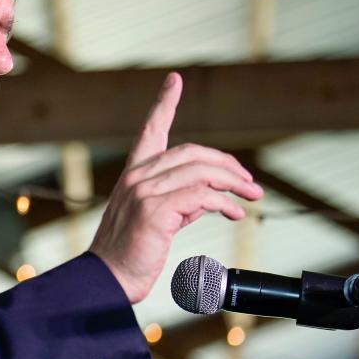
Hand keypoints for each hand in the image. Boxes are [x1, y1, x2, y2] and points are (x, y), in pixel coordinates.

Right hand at [89, 72, 262, 303]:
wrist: (108, 278)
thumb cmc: (130, 254)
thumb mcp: (157, 221)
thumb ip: (181, 203)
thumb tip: (209, 197)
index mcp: (134, 174)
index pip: (151, 130)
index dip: (163, 103)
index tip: (174, 80)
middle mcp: (137, 176)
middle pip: (191, 152)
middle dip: (227, 164)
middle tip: (250, 183)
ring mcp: (144, 191)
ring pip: (200, 171)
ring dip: (233, 183)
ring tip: (251, 197)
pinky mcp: (154, 209)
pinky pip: (201, 195)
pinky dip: (224, 202)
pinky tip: (236, 213)